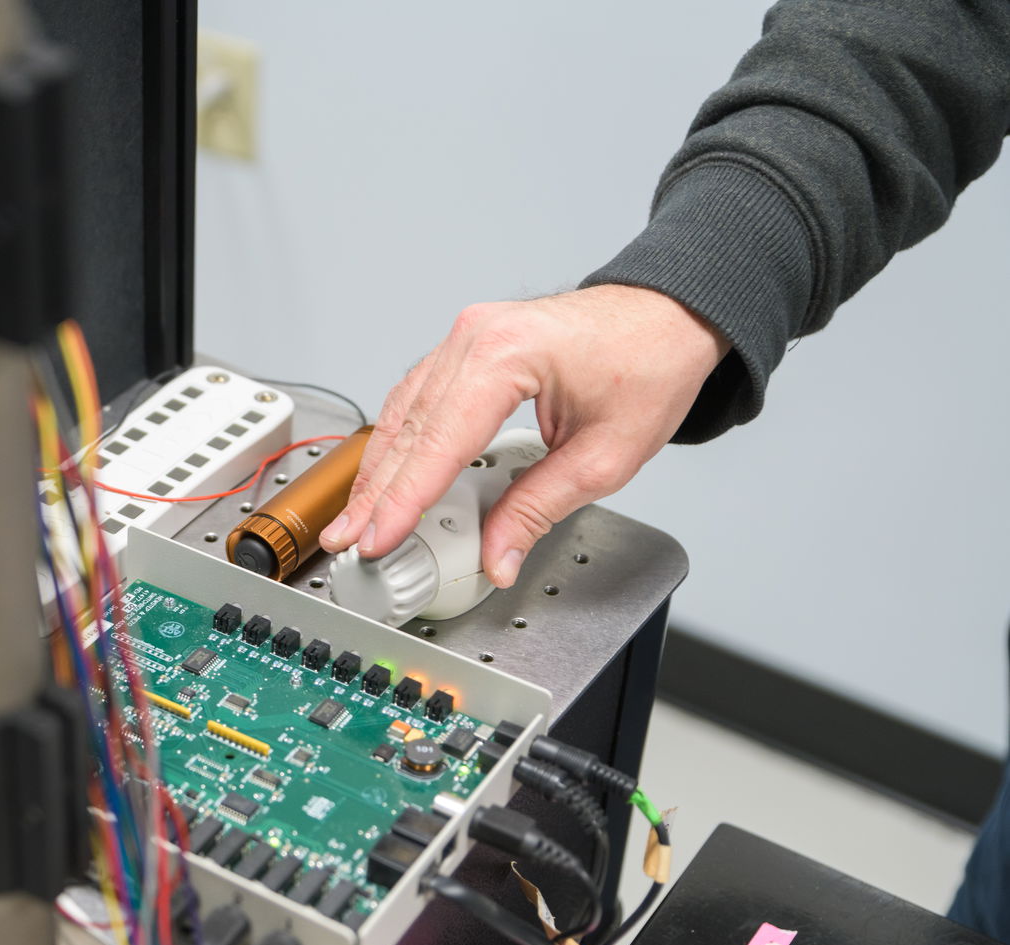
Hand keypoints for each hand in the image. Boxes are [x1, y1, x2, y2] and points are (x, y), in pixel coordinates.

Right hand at [319, 285, 728, 585]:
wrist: (669, 315)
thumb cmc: (649, 364)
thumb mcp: (604, 456)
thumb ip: (539, 508)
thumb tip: (498, 555)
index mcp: (506, 354)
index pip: (439, 443)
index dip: (404, 500)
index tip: (378, 538)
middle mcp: (474, 337)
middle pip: (408, 429)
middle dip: (376, 492)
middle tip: (350, 538)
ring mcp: (465, 337)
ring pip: (402, 413)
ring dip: (379, 471)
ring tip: (357, 518)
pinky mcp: (466, 347)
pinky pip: (416, 398)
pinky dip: (399, 443)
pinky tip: (384, 476)